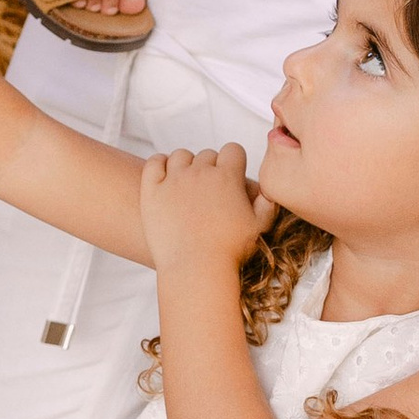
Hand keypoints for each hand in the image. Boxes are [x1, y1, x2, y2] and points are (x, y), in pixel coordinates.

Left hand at [139, 143, 271, 265]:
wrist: (196, 269)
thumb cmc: (230, 251)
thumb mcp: (259, 227)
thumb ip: (266, 204)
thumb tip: (266, 192)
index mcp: (227, 176)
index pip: (233, 150)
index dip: (234, 161)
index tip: (232, 175)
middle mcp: (200, 172)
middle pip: (207, 154)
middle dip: (211, 167)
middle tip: (210, 190)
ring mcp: (173, 179)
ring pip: (180, 156)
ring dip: (185, 165)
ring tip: (187, 184)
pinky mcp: (152, 191)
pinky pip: (155, 163)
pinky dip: (160, 165)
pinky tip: (164, 177)